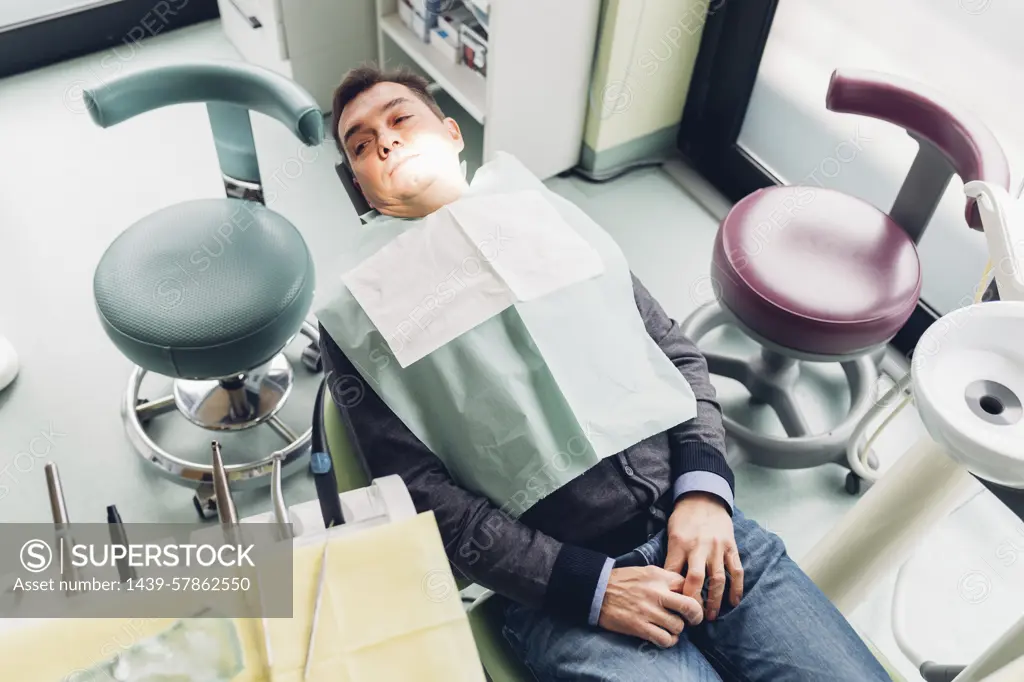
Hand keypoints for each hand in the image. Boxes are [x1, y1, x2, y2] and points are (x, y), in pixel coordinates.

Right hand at [597, 566, 703, 646]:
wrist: (596, 590)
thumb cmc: (621, 581)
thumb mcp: (645, 571)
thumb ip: (664, 578)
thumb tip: (683, 588)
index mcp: (658, 576)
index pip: (688, 586)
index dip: (693, 596)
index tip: (691, 602)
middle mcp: (656, 593)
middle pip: (691, 607)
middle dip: (696, 616)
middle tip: (693, 619)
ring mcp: (648, 611)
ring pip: (678, 626)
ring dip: (678, 630)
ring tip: (672, 628)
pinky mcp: (639, 626)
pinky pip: (664, 639)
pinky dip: (668, 641)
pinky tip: (665, 637)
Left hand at [664, 492, 743, 621]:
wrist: (704, 498)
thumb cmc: (684, 518)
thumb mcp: (671, 534)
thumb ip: (671, 557)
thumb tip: (667, 583)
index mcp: (680, 543)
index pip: (674, 573)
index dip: (673, 592)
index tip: (673, 608)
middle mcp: (699, 546)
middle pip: (696, 579)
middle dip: (695, 601)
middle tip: (693, 618)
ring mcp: (717, 547)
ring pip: (718, 579)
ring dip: (716, 600)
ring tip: (712, 615)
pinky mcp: (731, 547)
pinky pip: (736, 570)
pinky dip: (736, 588)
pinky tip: (734, 602)